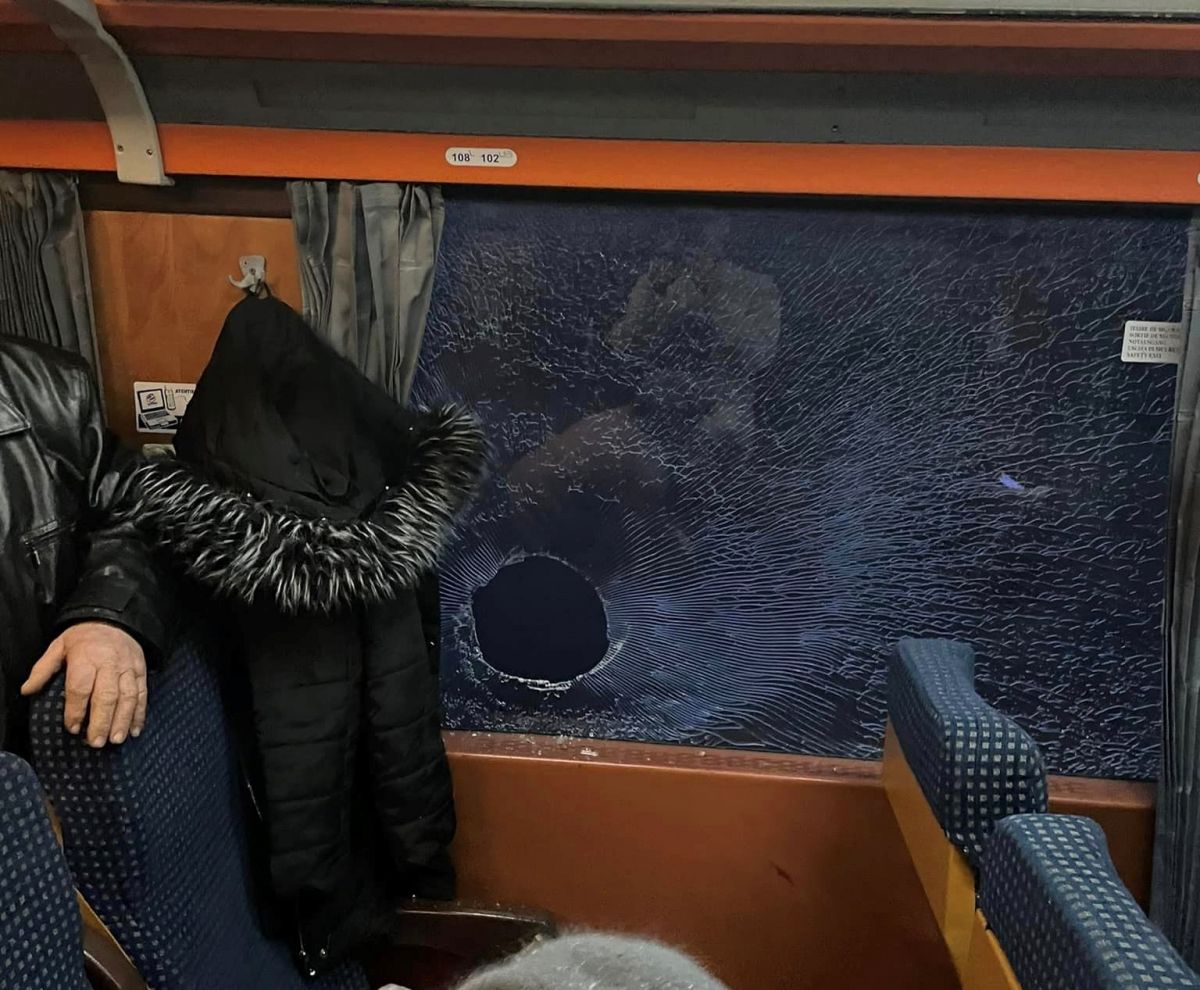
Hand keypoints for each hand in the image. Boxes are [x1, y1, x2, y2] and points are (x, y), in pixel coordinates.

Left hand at [21, 622, 147, 746]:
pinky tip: (135, 730)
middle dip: (101, 721)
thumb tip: (27, 690)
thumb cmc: (83, 638)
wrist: (114, 620)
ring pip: (128, 696)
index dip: (76, 710)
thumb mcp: (58, 646)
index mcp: (86, 657)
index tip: (73, 728)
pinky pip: (142, 694)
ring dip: (122, 720)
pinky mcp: (141, 671)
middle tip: (96, 742)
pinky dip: (140, 713)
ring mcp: (128, 668)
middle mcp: (110, 663)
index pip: (81, 687)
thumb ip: (43, 669)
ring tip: (116, 740)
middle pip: (107, 695)